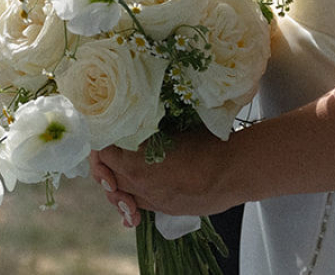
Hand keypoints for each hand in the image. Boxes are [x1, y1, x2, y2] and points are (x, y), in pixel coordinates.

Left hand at [90, 131, 235, 222]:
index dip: (100, 143)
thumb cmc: (207, 145)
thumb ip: (146, 133)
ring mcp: (154, 200)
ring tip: (117, 174)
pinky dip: (133, 199)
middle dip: (104, 166)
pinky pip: (140, 206)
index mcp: (137, 163)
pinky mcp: (167, 210)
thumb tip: (132, 125)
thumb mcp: (170, 131)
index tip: (102, 134)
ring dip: (117, 185)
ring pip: (122, 196)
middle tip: (107, 153)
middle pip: (107, 178)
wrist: (235, 171)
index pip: (103, 154)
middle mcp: (141, 185)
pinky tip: (133, 196)